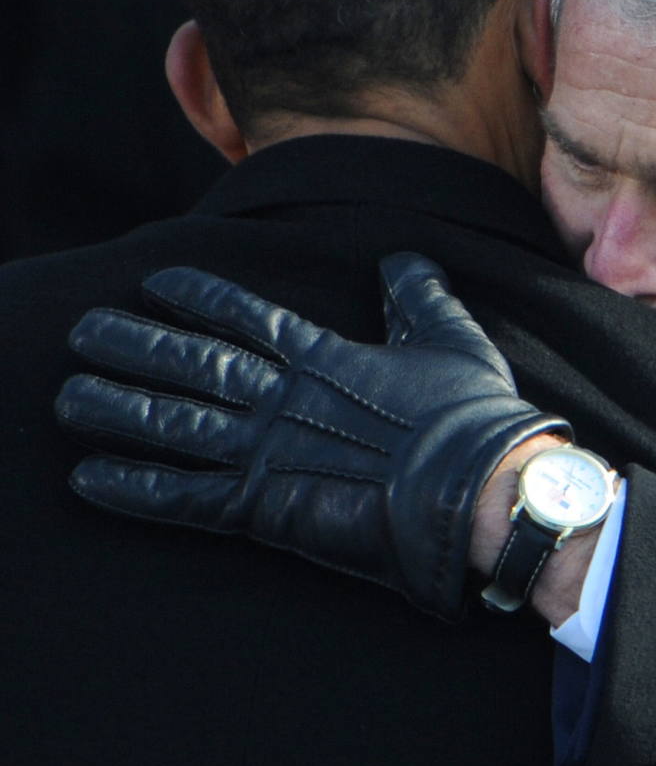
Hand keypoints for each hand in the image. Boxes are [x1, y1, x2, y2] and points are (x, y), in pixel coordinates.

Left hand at [55, 257, 569, 620]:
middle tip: (83, 330)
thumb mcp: (450, 338)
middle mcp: (284, 397)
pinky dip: (136, 488)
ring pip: (175, 423)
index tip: (157, 282)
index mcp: (324, 357)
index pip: (246, 318)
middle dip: (134, 345)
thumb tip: (402, 258)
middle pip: (192, 363)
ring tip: (68, 396)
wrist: (477, 489)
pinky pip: (187, 496)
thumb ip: (418, 294)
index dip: (199, 297)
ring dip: (117, 408)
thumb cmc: (472, 417)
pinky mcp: (267, 507)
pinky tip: (90, 478)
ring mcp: (270, 451)